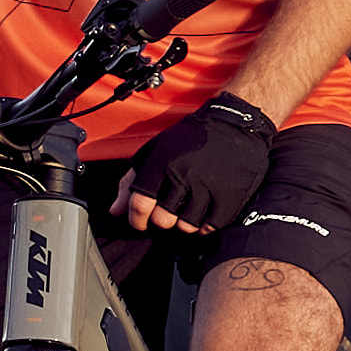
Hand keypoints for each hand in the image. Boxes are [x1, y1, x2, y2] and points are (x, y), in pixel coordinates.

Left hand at [108, 101, 276, 236]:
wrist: (235, 124)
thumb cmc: (191, 139)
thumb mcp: (156, 152)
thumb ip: (131, 182)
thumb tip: (115, 211)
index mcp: (161, 163)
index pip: (139, 204)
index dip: (136, 219)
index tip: (140, 222)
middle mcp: (183, 175)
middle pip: (162, 219)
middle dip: (161, 220)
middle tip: (168, 212)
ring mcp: (208, 186)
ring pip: (186, 226)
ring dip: (183, 223)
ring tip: (187, 210)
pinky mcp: (229, 196)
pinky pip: (210, 226)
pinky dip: (204, 227)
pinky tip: (203, 214)